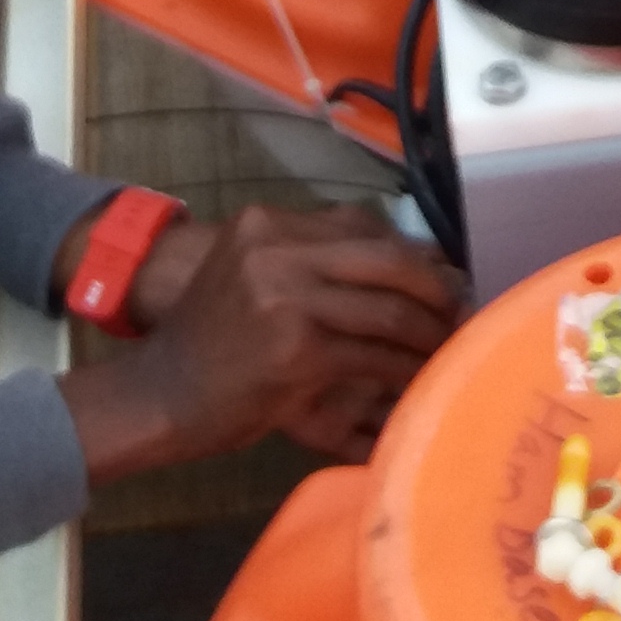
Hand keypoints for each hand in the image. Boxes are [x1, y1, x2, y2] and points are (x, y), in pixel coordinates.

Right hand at [65, 201, 462, 477]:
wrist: (160, 395)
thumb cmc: (212, 343)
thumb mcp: (250, 275)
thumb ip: (311, 258)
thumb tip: (404, 256)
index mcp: (267, 224)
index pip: (363, 226)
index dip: (412, 255)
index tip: (441, 279)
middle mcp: (276, 250)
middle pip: (388, 260)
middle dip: (434, 291)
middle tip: (459, 314)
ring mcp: (285, 298)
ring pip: (389, 310)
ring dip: (428, 336)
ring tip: (447, 351)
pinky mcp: (297, 350)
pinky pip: (373, 356)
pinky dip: (404, 371)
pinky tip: (418, 383)